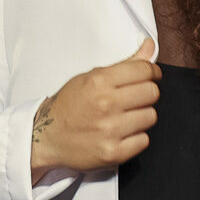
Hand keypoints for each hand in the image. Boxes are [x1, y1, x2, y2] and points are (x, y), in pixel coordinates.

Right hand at [30, 40, 161, 175]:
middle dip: (146, 93)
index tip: (151, 76)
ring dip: (141, 116)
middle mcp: (105, 104)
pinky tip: (121, 133)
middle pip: (152, 93)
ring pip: (150, 116)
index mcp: (99, 82)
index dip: (152, 72)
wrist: (47, 137)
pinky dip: (136, 137)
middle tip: (134, 98)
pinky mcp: (113, 152)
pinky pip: (144, 140)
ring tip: (124, 117)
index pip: (144, 70)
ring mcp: (109, 130)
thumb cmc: (68, 106)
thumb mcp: (91, 78)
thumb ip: (124, 64)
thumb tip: (150, 46)